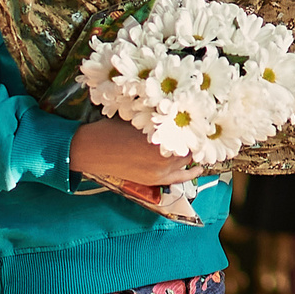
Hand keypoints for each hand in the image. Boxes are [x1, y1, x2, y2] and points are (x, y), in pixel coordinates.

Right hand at [71, 117, 197, 187]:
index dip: (198, 125)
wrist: (90, 150)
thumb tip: (181, 113)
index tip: (204, 118)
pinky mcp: (152, 180)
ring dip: (190, 152)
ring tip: (198, 144)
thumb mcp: (140, 117)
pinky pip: (177, 178)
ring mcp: (158, 171)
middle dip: (193, 138)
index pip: (190, 132)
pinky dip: (189, 173)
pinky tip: (198, 169)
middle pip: (190, 146)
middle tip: (200, 129)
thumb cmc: (112, 128)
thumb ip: (161, 120)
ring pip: (185, 160)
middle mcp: (163, 157)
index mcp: (161, 137)